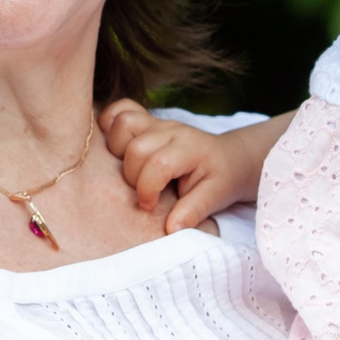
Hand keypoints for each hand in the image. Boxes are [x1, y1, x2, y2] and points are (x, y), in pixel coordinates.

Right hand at [98, 100, 249, 232]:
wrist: (229, 158)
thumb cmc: (221, 179)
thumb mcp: (214, 198)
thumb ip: (192, 212)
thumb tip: (171, 229)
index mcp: (190, 148)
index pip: (158, 163)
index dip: (147, 189)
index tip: (150, 206)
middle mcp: (171, 130)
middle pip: (136, 147)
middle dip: (133, 177)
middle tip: (145, 191)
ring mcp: (157, 122)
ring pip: (123, 123)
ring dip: (118, 150)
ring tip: (132, 170)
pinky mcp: (146, 121)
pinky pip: (119, 109)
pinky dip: (110, 125)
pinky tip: (118, 148)